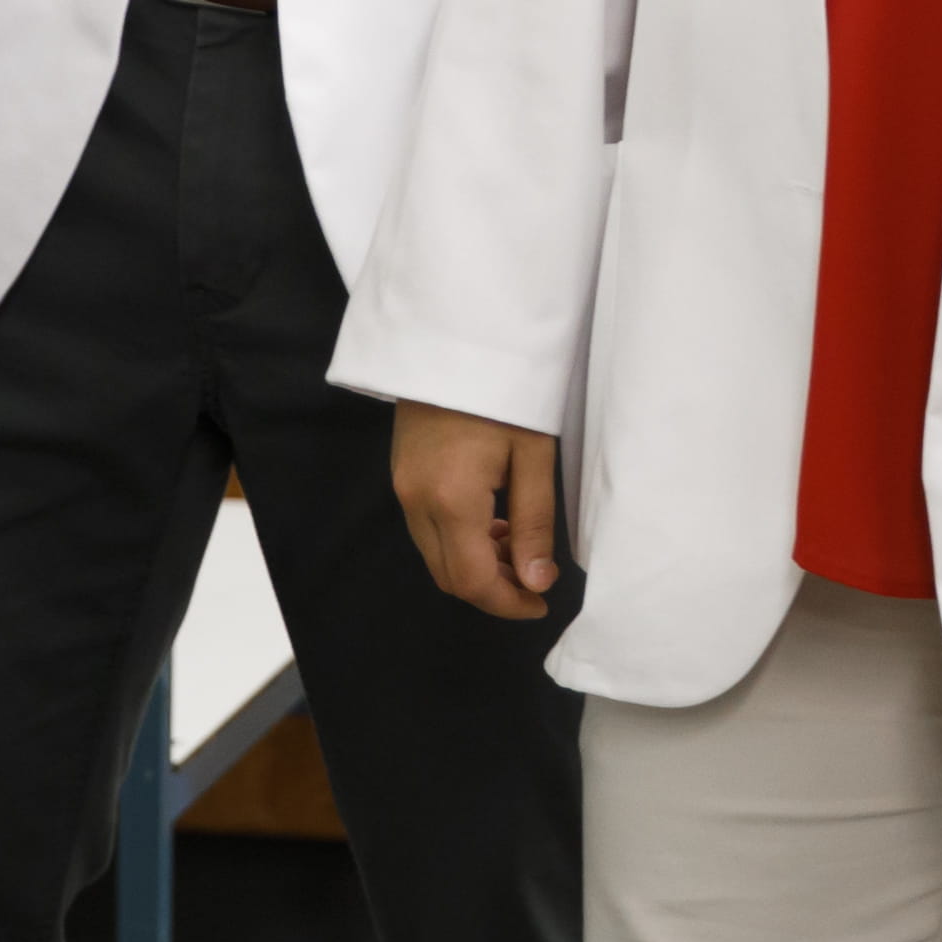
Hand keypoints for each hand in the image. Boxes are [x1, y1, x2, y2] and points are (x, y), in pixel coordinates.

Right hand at [392, 400, 566, 619]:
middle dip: (492, 589)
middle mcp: (416, 502)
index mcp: (452, 500)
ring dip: (475, 565)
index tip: (540, 602)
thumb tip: (537, 581)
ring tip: (518, 544)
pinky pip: (426, 530)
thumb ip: (535, 523)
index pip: (473, 581)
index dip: (508, 603)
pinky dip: (458, 541)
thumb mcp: (534, 456)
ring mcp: (402, 489)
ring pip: (435, 556)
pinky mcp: (401, 475)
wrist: (456, 337)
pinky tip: (491, 522)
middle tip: (534, 579)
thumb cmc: (505, 390)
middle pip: (448, 576)